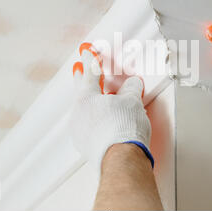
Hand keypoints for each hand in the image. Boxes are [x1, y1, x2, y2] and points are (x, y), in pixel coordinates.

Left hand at [69, 43, 151, 168]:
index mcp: (87, 97)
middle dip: (82, 77)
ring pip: (83, 108)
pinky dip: (94, 117)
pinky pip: (88, 124)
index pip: (90, 72)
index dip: (90, 59)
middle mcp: (79, 112)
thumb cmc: (123, 130)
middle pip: (80, 89)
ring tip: (97, 95)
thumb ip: (131, 88)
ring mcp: (79, 129)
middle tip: (79, 68)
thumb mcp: (132, 101)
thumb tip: (133, 84)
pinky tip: (103, 118)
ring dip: (90, 99)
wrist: (122, 159)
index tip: (88, 51)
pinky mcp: (85, 144)